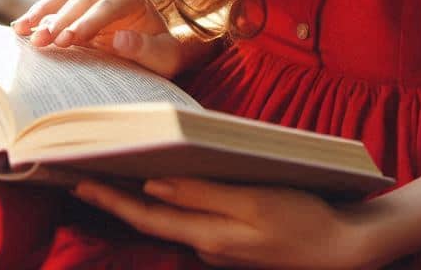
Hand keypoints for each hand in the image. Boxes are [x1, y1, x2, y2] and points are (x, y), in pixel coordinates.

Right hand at [11, 0, 185, 77]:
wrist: (155, 53)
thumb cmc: (162, 54)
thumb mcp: (163, 56)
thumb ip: (145, 48)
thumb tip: (121, 38)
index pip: (108, 5)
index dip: (88, 21)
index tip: (71, 38)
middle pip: (81, 3)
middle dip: (61, 21)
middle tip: (45, 42)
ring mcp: (89, 6)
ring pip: (62, 2)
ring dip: (42, 16)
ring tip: (23, 32)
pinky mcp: (74, 19)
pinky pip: (52, 13)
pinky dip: (36, 19)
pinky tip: (19, 30)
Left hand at [70, 176, 382, 268]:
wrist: (341, 250)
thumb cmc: (303, 217)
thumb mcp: (254, 202)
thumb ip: (203, 195)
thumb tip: (155, 184)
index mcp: (208, 235)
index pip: (146, 216)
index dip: (111, 199)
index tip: (79, 180)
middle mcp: (206, 244)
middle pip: (149, 219)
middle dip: (113, 197)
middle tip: (79, 173)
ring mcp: (219, 245)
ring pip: (169, 219)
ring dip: (137, 198)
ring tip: (112, 171)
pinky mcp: (233, 240)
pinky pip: (191, 218)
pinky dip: (169, 201)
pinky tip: (163, 182)